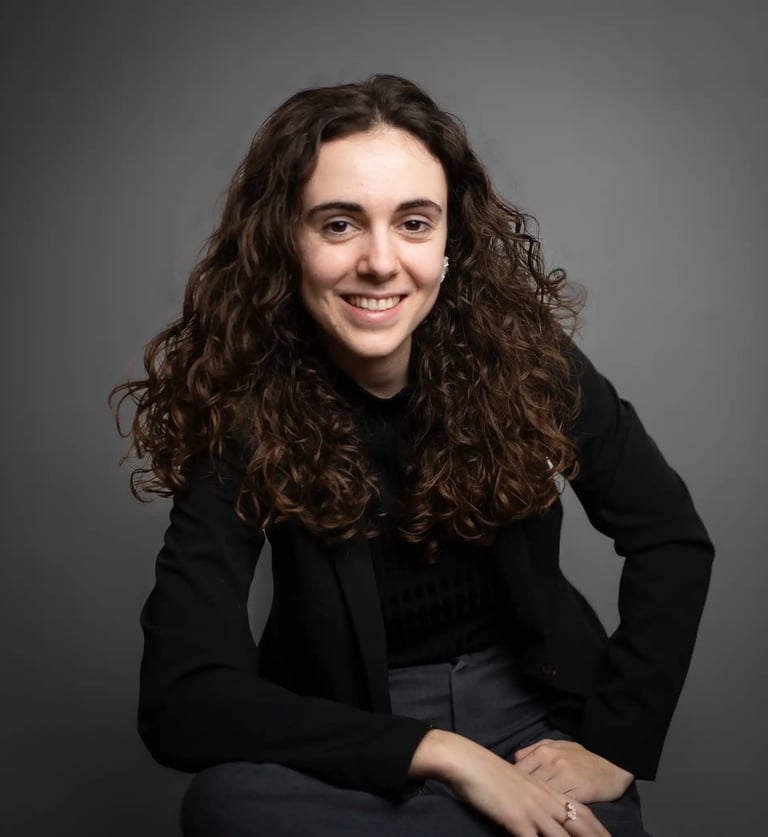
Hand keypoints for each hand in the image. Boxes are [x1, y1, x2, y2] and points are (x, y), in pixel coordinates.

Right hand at [410, 729, 609, 835]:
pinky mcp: (518, 820)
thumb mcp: (515, 782)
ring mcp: (532, 810)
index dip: (598, 827)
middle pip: (580, 825)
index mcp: (544, 789)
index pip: (580, 810)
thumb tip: (536, 811)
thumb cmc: (486, 771)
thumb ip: (529, 796)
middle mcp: (544, 799)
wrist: (467, 761)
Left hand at [514, 739, 633, 803]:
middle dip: (521, 796)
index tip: (509, 793)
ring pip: (542, 796)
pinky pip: (561, 804)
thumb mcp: (556, 746)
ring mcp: (567, 777)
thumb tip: (515, 759)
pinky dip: (553, 812)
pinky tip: (549, 816)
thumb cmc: (581, 757)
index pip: (518, 770)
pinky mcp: (581, 792)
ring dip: (536, 806)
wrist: (613, 762)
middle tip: (517, 806)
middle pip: (527, 784)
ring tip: (530, 813)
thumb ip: (533, 750)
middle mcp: (552, 762)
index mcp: (543, 751)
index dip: (513, 783)